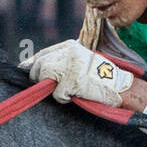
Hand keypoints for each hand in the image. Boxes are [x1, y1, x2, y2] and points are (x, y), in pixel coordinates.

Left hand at [20, 40, 134, 106]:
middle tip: (50, 87)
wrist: (121, 86)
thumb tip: (40, 69)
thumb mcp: (82, 61)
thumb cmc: (102, 78)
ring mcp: (69, 65)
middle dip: (39, 78)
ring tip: (67, 92)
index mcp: (70, 47)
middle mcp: (68, 53)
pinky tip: (75, 96)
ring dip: (53, 88)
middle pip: (40, 65)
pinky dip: (63, 99)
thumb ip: (63, 61)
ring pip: (45, 77)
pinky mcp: (72, 79)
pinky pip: (56, 93)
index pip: (43, 54)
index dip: (32, 63)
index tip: (24, 69)